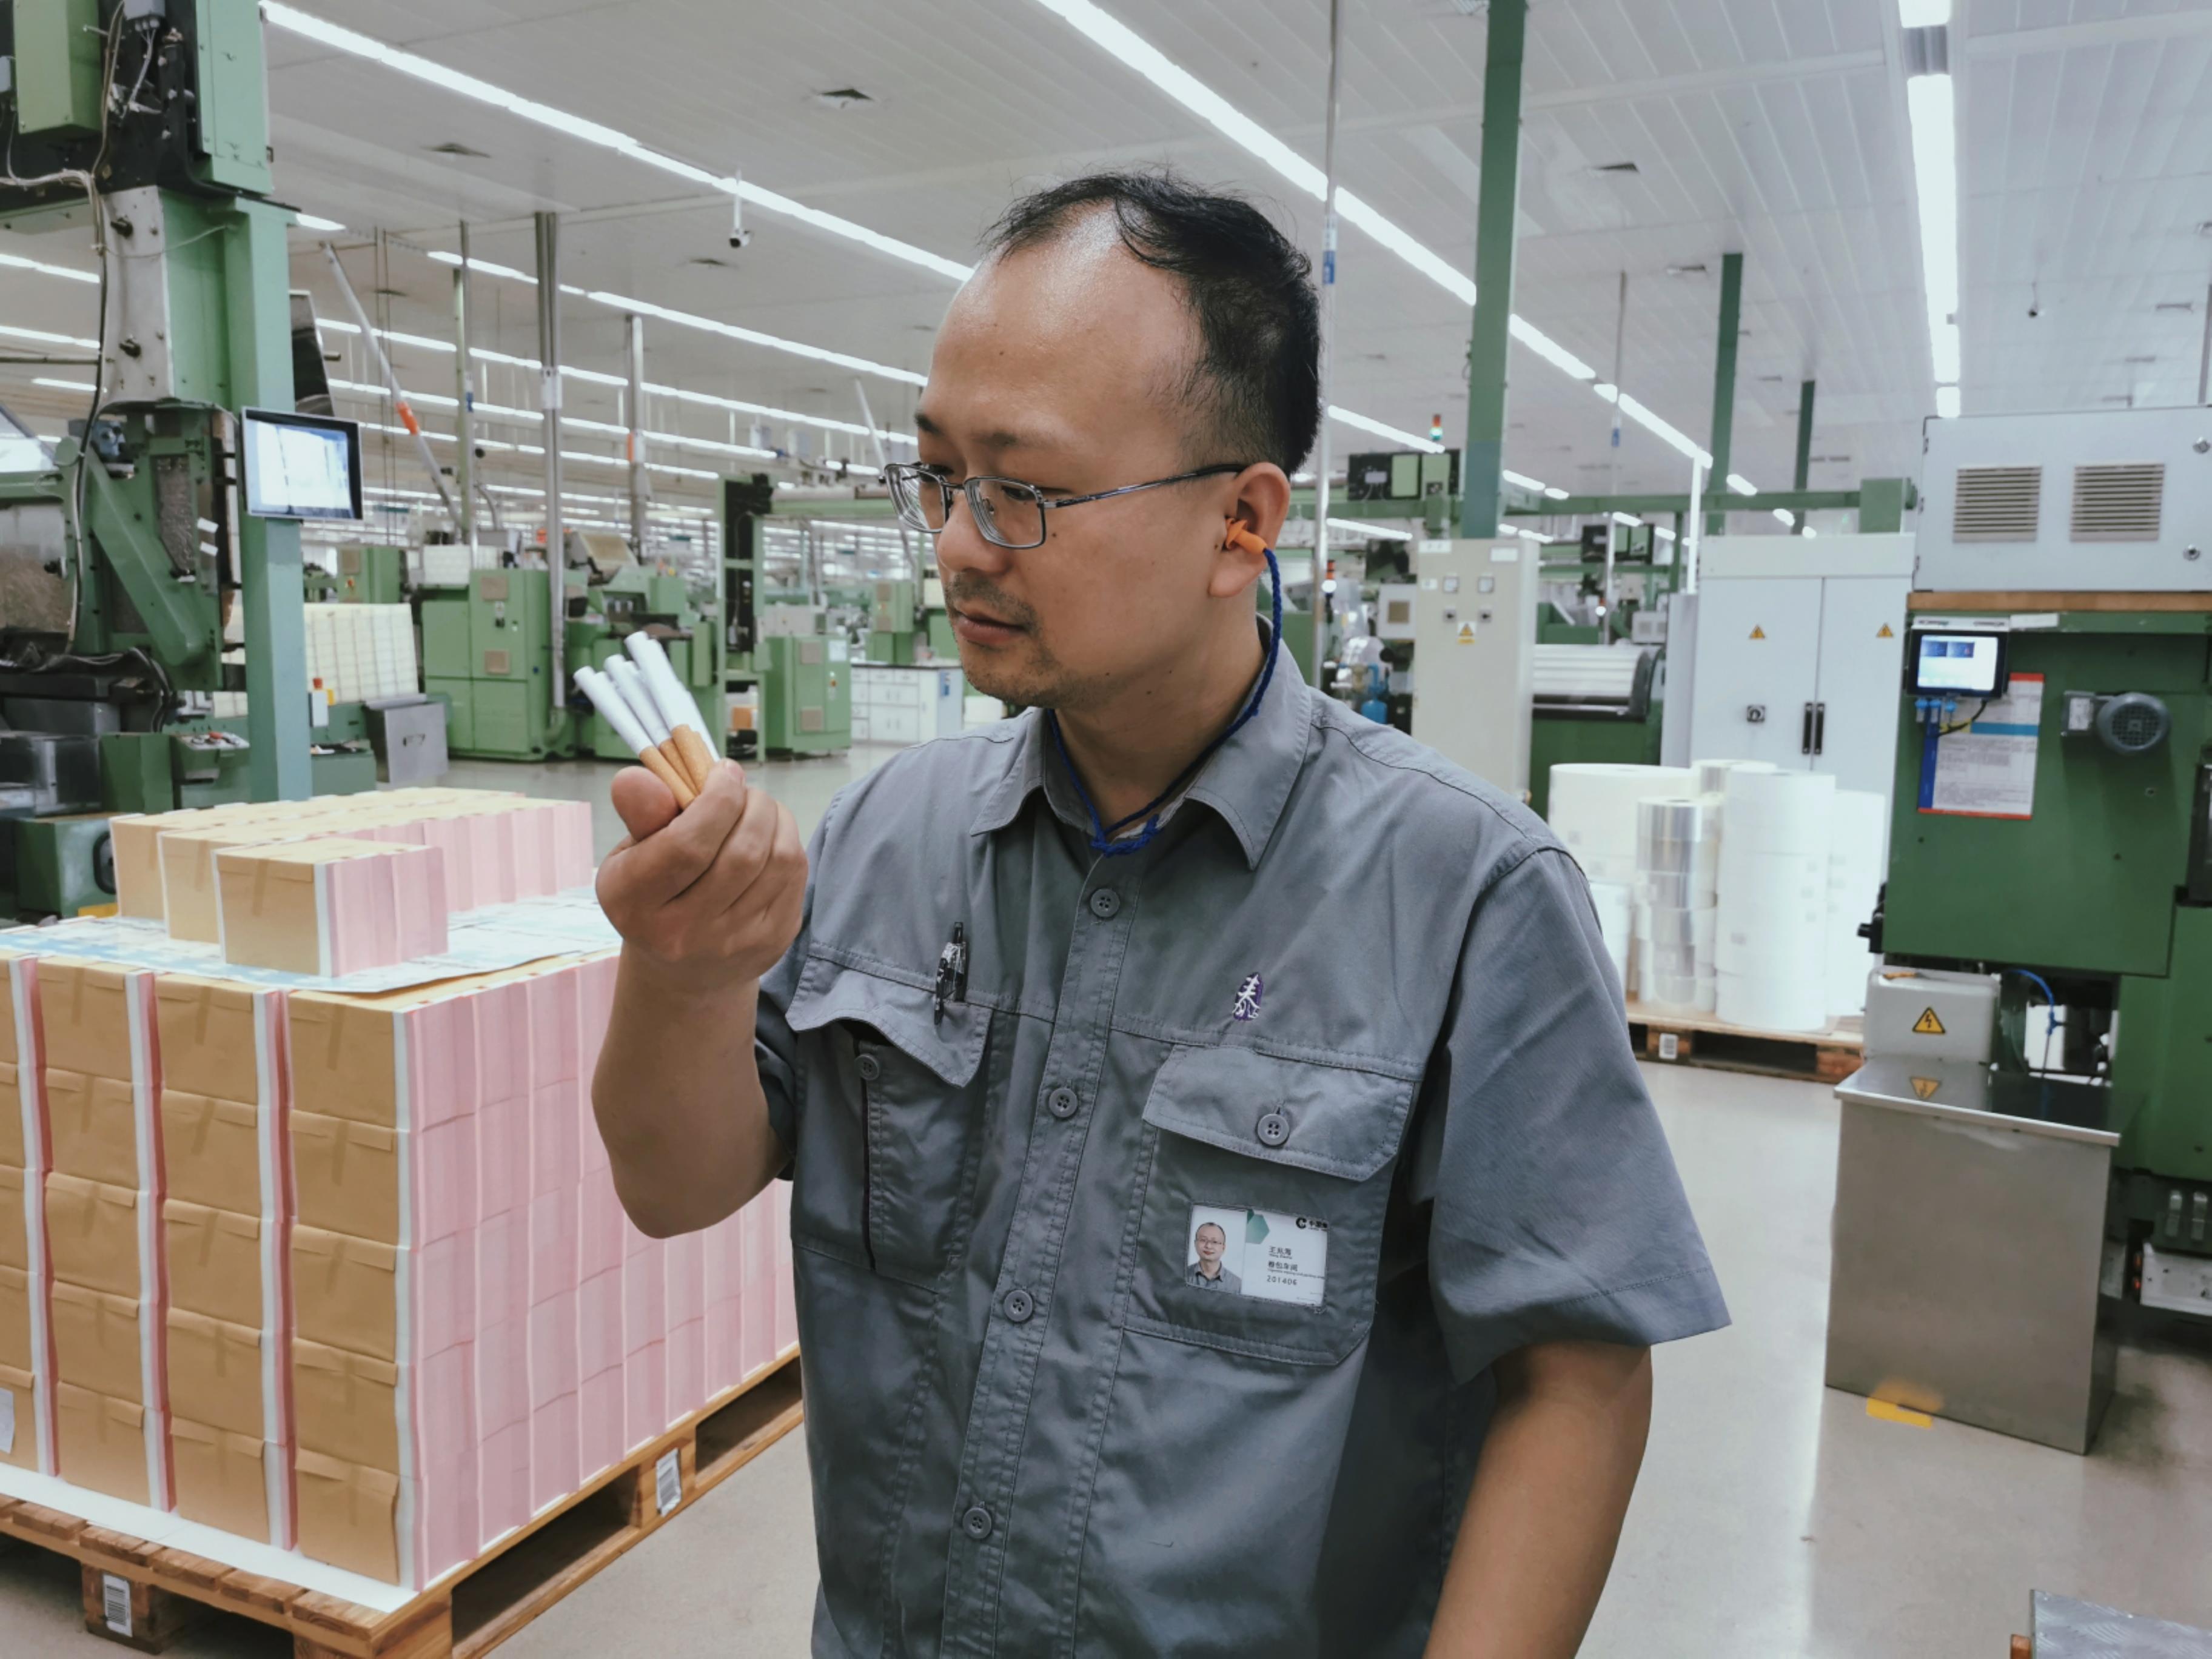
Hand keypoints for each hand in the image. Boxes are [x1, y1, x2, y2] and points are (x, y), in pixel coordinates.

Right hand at [595, 759, 806, 989]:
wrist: (681, 970)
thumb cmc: (654, 894)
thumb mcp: (630, 855)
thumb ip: (640, 814)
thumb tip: (638, 778)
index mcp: (635, 903)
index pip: (688, 846)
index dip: (716, 799)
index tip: (722, 773)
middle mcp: (683, 933)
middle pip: (742, 853)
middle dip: (751, 804)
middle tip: (741, 789)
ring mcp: (733, 943)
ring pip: (778, 860)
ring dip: (775, 817)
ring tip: (757, 808)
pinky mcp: (773, 942)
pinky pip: (796, 875)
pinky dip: (788, 841)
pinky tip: (770, 836)